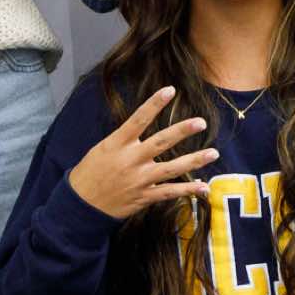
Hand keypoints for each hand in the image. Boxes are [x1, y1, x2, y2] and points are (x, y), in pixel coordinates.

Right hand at [67, 86, 216, 219]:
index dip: (154, 103)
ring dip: (194, 160)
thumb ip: (125, 139)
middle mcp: (130, 160)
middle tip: (201, 122)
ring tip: (213, 152)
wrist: (81, 205)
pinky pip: (169, 192)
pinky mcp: (144, 197)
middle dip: (182, 131)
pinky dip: (188, 190)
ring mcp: (139, 180)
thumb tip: (143, 126)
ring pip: (171, 168)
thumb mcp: (102, 149)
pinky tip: (203, 187)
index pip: (138, 119)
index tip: (170, 89)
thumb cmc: (91, 172)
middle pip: (160, 142)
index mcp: (117, 143)